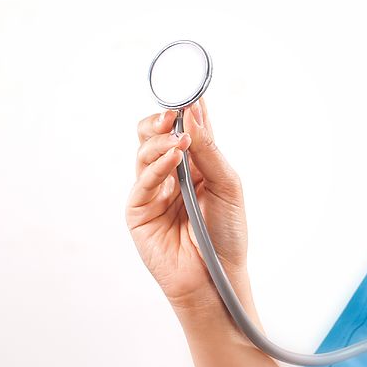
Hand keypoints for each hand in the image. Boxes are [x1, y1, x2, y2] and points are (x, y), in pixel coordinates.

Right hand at [126, 98, 248, 310]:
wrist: (218, 276)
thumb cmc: (227, 233)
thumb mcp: (228, 185)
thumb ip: (210, 151)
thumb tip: (193, 115)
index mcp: (196, 164)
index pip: (186, 128)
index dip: (185, 108)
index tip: (188, 90)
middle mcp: (171, 173)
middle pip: (154, 135)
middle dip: (160, 119)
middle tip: (172, 112)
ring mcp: (153, 191)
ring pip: (144, 153)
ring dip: (161, 141)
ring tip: (180, 141)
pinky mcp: (139, 211)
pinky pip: (142, 181)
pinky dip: (157, 166)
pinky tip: (174, 158)